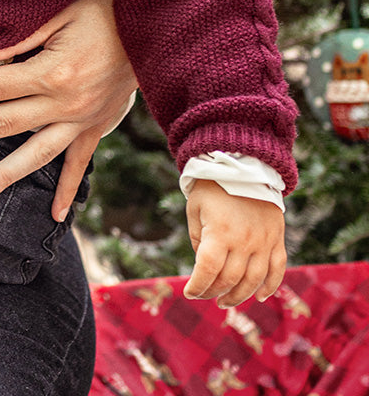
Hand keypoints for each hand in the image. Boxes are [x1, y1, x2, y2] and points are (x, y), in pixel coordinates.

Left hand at [0, 0, 136, 221]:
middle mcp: (64, 104)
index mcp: (51, 73)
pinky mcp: (98, 127)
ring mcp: (83, 120)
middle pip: (1, 123)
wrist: (156, 26)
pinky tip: (53, 215)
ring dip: (2, 177)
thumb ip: (15, 39)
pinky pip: (80, 163)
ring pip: (35, 155)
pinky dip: (68, 191)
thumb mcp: (59, 12)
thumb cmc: (103, 9)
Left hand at [184, 180, 285, 306]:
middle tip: (205, 297)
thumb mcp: (195, 209)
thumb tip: (204, 266)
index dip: (198, 285)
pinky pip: (277, 270)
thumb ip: (198, 239)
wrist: (241, 165)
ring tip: (225, 301)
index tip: (189, 292)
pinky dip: (270, 286)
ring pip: (254, 281)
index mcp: (219, 232)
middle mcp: (244, 241)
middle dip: (214, 292)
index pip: (208, 270)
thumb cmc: (211, 187)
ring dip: (239, 296)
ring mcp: (264, 242)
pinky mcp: (277, 239)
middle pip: (229, 279)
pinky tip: (260, 297)